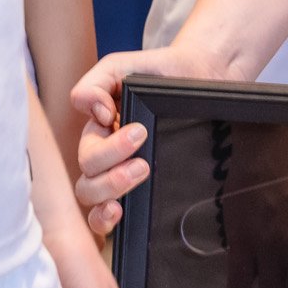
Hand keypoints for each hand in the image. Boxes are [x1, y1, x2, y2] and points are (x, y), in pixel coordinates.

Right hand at [71, 42, 222, 237]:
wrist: (201, 75)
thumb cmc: (160, 72)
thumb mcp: (123, 66)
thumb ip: (97, 83)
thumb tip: (95, 114)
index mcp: (98, 132)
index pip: (86, 152)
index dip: (106, 151)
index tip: (139, 131)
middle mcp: (106, 158)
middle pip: (87, 182)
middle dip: (110, 175)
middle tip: (142, 162)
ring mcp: (122, 175)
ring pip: (92, 200)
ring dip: (109, 191)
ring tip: (140, 173)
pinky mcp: (143, 189)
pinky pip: (110, 215)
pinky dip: (104, 221)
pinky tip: (118, 212)